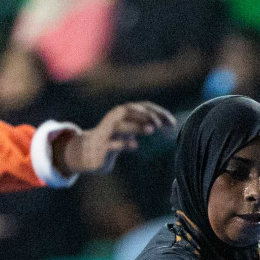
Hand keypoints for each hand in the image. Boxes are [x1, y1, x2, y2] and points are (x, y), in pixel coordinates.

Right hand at [52, 102, 175, 176]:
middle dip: (147, 115)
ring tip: (151, 130)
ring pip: (121, 125)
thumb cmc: (113, 139)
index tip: (172, 123)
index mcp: (122, 113)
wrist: (87, 152)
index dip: (158, 112)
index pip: (143, 106)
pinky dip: (123, 144)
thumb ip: (146, 124)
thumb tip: (169, 122)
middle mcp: (114, 119)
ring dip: (136, 126)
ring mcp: (106, 132)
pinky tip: (134, 146)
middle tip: (161, 125)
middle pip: (130, 111)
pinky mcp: (101, 146)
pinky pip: (112, 144)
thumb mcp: (130, 129)